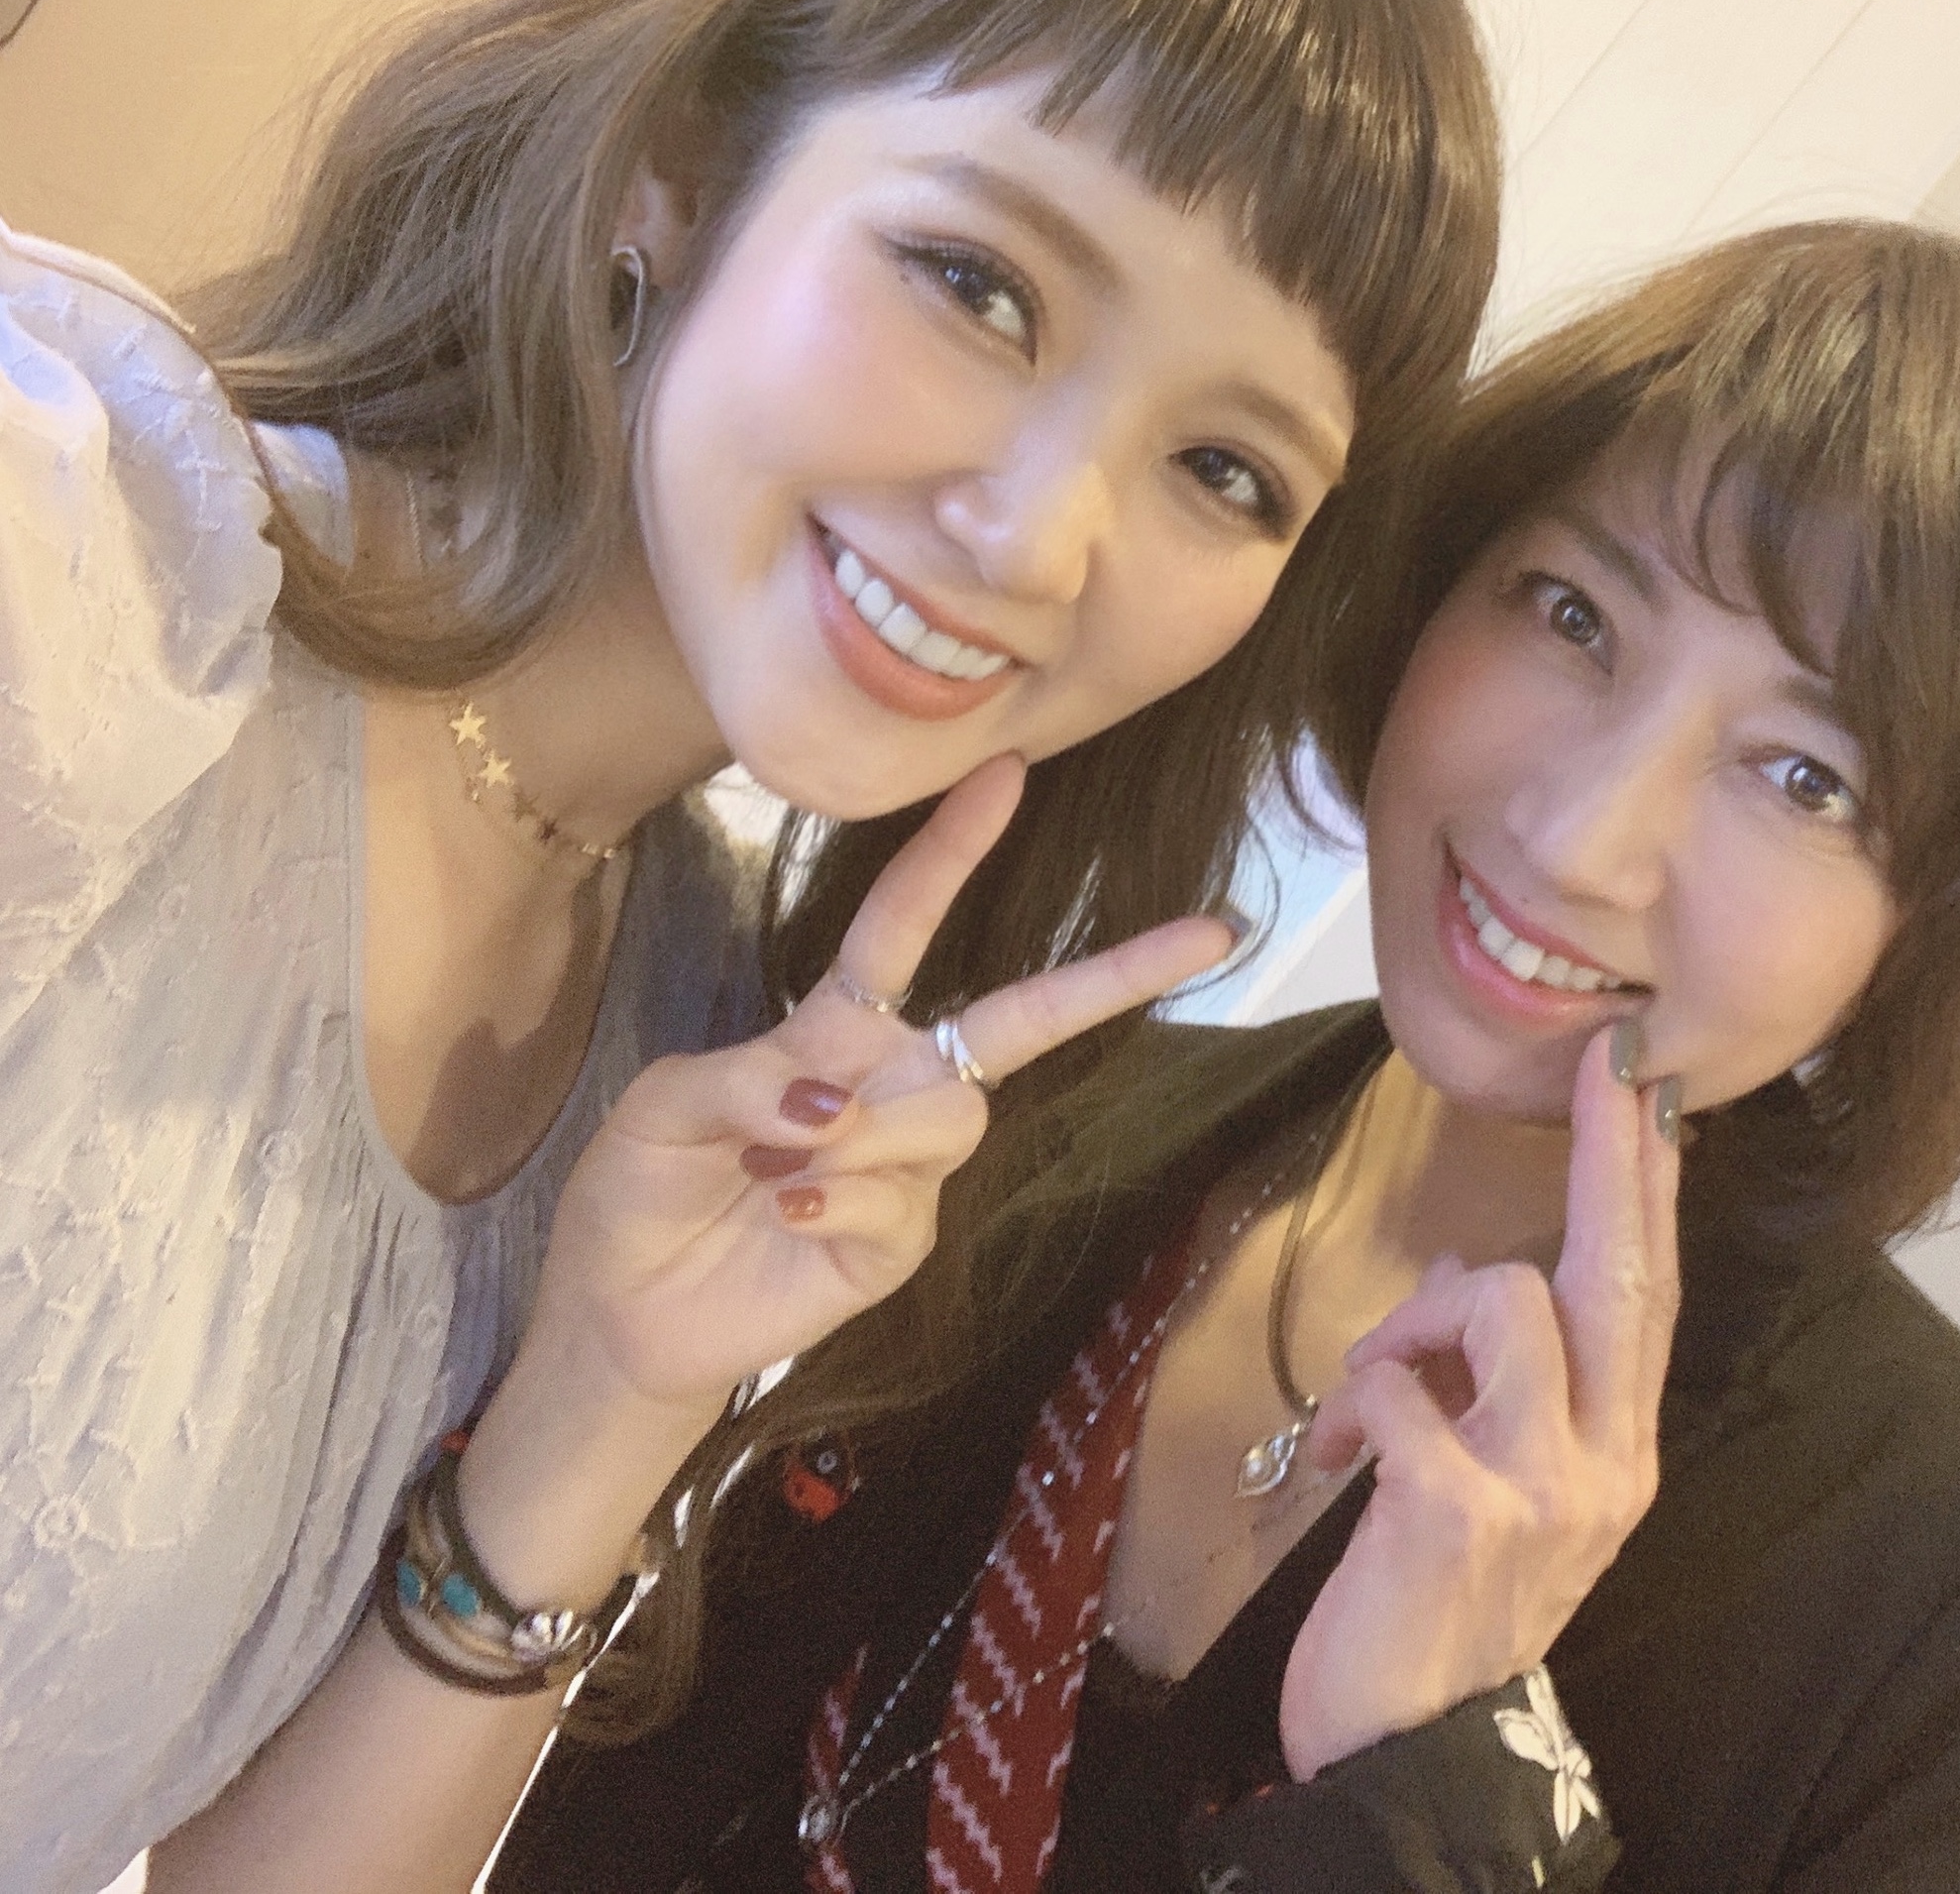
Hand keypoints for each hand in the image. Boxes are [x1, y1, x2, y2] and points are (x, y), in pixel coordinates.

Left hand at [514, 754, 1235, 1432]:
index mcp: (833, 1027)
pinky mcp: (901, 1247)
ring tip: (776, 1170)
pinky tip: (786, 1213)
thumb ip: (743, 1075)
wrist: (622, 1315)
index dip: (951, 851)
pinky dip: (840, 1199)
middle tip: (1211, 932)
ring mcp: (907, 1170)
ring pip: (949, 1115)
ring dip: (861, 1134)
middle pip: (1018, 1019)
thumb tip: (830, 1096)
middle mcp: (889, 1085)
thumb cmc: (639, 1189)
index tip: (1004, 770)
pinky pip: (907, 1203)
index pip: (904, 925)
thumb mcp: (661, 1103)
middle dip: (1115, 974)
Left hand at [1276, 1027, 1681, 1780]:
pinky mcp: (1462, 1510)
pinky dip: (1355, 1401)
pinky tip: (1338, 1460)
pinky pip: (1398, 1385)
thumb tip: (1480, 1273)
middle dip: (1612, 1158)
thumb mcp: (1508, 1496)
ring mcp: (1544, 1485)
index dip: (1651, 1188)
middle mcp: (1607, 1461)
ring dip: (1415, 1321)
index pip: (1649, 1294)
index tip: (1652, 1091)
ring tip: (1375, 1400)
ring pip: (1502, 1298)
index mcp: (1623, 1451)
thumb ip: (1507, 1389)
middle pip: (1618, 1274)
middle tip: (1608, 1066)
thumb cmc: (1446, 1612)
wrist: (1415, 1758)